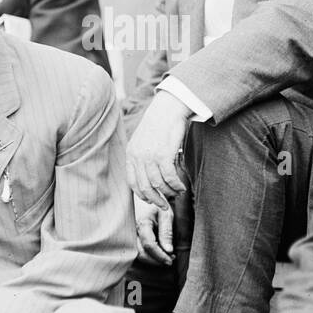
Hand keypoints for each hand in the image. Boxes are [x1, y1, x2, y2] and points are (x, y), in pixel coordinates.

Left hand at [125, 91, 190, 207]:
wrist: (169, 107)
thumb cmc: (160, 123)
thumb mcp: (144, 139)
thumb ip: (143, 156)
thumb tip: (150, 175)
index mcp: (131, 154)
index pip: (132, 182)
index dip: (142, 195)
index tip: (151, 200)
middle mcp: (138, 156)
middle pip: (145, 187)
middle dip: (156, 200)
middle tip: (165, 205)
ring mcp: (150, 156)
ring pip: (158, 184)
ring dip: (169, 192)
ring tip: (177, 192)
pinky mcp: (163, 154)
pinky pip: (169, 177)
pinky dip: (176, 185)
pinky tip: (181, 186)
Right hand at [134, 196, 173, 265]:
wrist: (146, 192)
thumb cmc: (157, 203)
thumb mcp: (166, 214)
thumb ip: (167, 232)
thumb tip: (168, 250)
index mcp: (142, 223)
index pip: (149, 245)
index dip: (160, 256)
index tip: (171, 260)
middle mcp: (132, 230)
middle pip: (141, 253)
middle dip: (156, 260)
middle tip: (170, 260)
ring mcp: (129, 233)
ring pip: (137, 253)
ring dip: (152, 259)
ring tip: (166, 256)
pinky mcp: (130, 236)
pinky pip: (136, 249)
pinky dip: (147, 254)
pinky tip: (158, 252)